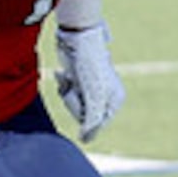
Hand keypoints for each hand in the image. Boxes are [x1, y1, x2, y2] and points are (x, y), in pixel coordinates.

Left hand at [51, 20, 124, 140]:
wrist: (77, 36)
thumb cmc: (89, 64)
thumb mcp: (94, 95)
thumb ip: (92, 120)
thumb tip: (85, 140)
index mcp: (115, 100)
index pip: (96, 124)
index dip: (85, 118)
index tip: (84, 100)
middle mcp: (104, 95)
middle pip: (82, 115)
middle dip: (74, 102)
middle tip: (78, 85)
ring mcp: (90, 87)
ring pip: (72, 104)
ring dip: (67, 92)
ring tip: (71, 77)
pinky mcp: (77, 80)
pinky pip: (66, 93)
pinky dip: (62, 84)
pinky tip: (64, 74)